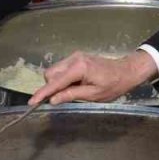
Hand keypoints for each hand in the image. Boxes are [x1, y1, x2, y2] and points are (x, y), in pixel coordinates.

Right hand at [29, 51, 157, 104]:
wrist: (126, 71)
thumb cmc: (113, 85)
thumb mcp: (93, 95)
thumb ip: (72, 95)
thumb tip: (53, 99)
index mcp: (79, 68)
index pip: (55, 82)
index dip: (43, 93)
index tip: (32, 102)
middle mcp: (74, 59)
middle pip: (51, 74)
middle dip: (51, 87)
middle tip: (63, 97)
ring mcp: (75, 56)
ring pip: (54, 71)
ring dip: (57, 83)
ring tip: (74, 90)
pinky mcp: (76, 58)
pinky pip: (62, 69)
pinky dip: (63, 78)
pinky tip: (75, 84)